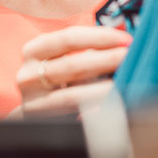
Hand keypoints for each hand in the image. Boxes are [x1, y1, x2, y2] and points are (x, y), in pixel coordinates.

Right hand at [17, 25, 132, 114]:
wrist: (36, 109)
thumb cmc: (57, 77)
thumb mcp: (64, 57)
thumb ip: (88, 46)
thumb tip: (122, 34)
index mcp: (33, 50)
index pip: (69, 38)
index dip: (100, 37)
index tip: (125, 39)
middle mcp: (27, 74)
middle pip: (72, 65)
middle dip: (106, 60)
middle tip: (129, 58)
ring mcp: (32, 100)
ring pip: (73, 95)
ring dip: (104, 88)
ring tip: (124, 81)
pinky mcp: (41, 122)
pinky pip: (73, 116)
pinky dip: (95, 109)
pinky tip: (113, 104)